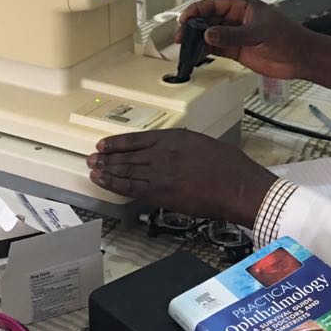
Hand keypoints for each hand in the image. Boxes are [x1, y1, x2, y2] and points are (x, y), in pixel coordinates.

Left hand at [87, 129, 276, 227]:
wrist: (237, 186)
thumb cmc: (229, 166)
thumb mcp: (203, 144)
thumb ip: (182, 147)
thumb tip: (171, 153)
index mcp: (174, 138)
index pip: (138, 139)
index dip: (118, 143)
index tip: (104, 144)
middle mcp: (163, 152)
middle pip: (128, 155)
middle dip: (108, 158)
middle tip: (92, 158)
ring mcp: (160, 173)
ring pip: (126, 171)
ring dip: (107, 170)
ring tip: (93, 170)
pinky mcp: (161, 192)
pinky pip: (131, 188)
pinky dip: (114, 185)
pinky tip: (103, 182)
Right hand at [177, 0, 330, 91]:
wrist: (299, 57)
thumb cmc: (287, 36)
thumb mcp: (257, 32)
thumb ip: (231, 35)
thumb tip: (208, 34)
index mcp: (242, 7)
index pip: (214, 4)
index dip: (197, 10)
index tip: (185, 18)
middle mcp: (236, 20)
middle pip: (208, 20)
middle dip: (193, 26)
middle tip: (181, 36)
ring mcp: (235, 35)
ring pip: (210, 35)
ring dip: (197, 40)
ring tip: (185, 47)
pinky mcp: (236, 51)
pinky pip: (216, 49)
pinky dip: (204, 51)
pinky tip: (196, 54)